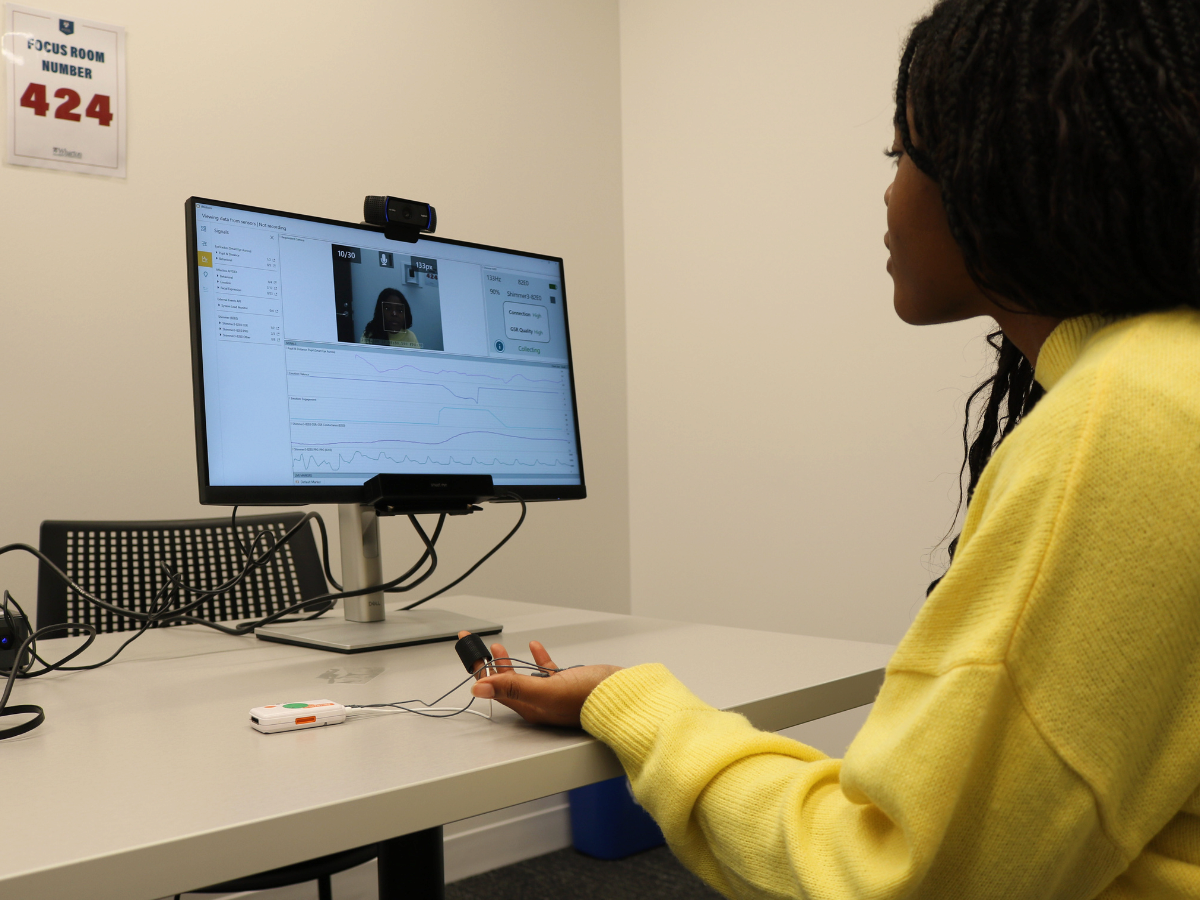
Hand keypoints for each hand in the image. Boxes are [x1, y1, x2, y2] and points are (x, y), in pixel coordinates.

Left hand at [459, 631, 621, 727]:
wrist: (623, 696)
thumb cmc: (589, 698)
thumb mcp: (547, 691)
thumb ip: (513, 687)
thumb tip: (478, 688)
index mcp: (530, 707)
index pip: (495, 687)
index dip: (479, 669)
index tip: (467, 648)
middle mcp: (539, 703)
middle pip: (505, 682)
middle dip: (488, 665)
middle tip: (475, 647)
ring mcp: (553, 694)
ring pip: (523, 677)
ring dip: (509, 661)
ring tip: (497, 648)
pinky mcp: (567, 685)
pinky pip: (546, 672)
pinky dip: (538, 659)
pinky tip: (535, 647)